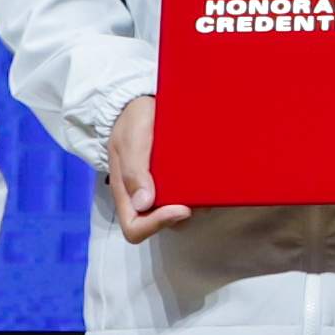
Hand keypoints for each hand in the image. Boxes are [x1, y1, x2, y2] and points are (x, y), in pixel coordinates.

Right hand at [101, 93, 194, 239]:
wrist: (141, 105)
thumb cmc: (131, 122)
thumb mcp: (130, 140)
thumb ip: (134, 170)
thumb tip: (144, 204)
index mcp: (125, 193)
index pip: (135, 228)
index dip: (157, 224)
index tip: (181, 207)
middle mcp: (142, 197)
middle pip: (162, 224)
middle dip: (183, 213)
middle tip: (201, 195)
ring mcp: (158, 190)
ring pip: (178, 212)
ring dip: (195, 202)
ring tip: (208, 183)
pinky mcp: (173, 180)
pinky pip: (187, 194)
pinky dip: (199, 189)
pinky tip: (208, 174)